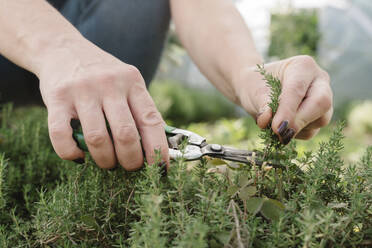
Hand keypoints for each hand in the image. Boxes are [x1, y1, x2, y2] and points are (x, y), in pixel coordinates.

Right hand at [38, 39, 168, 169]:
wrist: (63, 49)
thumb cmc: (103, 75)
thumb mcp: (128, 83)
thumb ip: (142, 109)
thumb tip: (162, 147)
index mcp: (133, 82)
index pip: (152, 121)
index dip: (158, 150)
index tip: (161, 169)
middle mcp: (109, 84)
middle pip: (125, 134)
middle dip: (131, 161)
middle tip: (130, 167)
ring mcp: (82, 90)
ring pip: (97, 139)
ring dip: (105, 160)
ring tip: (107, 163)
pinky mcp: (57, 97)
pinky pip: (61, 135)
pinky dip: (70, 153)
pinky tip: (78, 156)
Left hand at [235, 55, 332, 143]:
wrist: (256, 88)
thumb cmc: (256, 85)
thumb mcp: (254, 91)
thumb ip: (262, 105)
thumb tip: (265, 121)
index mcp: (303, 66)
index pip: (298, 89)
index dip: (288, 110)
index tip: (276, 127)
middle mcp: (319, 80)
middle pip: (321, 103)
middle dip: (300, 121)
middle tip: (280, 133)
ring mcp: (324, 98)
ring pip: (320, 119)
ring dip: (296, 129)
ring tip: (274, 126)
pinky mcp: (320, 116)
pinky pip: (312, 131)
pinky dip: (295, 134)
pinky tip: (281, 128)